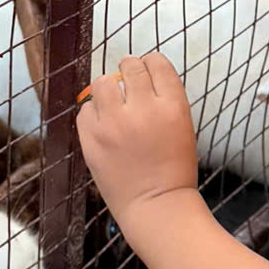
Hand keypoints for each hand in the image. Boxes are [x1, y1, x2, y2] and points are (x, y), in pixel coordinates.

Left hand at [76, 52, 200, 228]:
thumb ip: (164, 100)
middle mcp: (143, 109)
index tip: (147, 70)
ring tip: (113, 103)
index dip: (151, 63)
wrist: (156, 205)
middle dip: (129, 69)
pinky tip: (103, 126)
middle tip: (128, 81)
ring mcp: (114, 123)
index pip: (157, 63)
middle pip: (130, 66)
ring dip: (108, 88)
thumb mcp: (182, 127)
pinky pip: (85, 109)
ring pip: (103, 82)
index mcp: (172, 106)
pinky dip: (93, 113)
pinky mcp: (92, 138)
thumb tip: (141, 77)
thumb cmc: (173, 168)